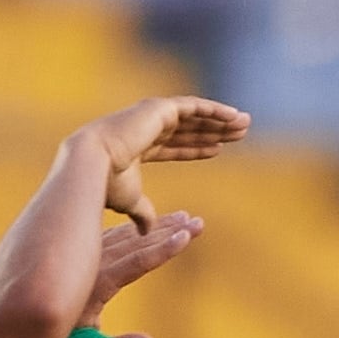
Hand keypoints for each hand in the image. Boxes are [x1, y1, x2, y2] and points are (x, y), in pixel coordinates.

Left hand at [75, 210, 202, 337]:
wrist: (13, 322)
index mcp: (95, 285)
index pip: (136, 263)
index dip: (163, 250)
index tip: (187, 236)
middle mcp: (89, 264)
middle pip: (137, 242)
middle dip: (169, 232)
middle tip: (198, 222)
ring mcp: (84, 255)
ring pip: (126, 235)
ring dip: (157, 227)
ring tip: (184, 219)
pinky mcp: (78, 251)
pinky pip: (113, 235)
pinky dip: (135, 229)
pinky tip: (151, 225)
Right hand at [80, 95, 250, 223]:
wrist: (93, 166)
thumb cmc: (107, 186)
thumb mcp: (131, 201)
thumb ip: (142, 212)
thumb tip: (145, 231)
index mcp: (137, 146)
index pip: (174, 146)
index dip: (196, 148)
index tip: (219, 150)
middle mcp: (145, 127)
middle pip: (189, 129)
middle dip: (215, 131)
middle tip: (241, 133)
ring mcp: (151, 116)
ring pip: (195, 116)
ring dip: (220, 119)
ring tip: (245, 123)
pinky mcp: (159, 109)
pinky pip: (194, 107)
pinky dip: (214, 109)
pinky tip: (234, 115)